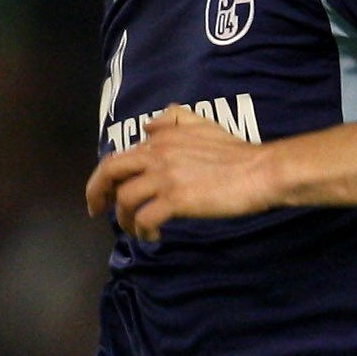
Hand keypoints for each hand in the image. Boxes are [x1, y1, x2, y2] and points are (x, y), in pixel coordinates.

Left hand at [85, 106, 278, 239]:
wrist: (260, 171)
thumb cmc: (237, 153)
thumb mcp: (204, 124)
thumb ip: (175, 118)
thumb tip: (148, 125)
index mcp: (163, 136)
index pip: (122, 155)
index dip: (107, 175)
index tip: (106, 191)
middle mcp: (158, 153)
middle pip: (111, 171)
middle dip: (97, 192)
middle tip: (96, 210)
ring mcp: (165, 177)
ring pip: (126, 199)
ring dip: (125, 219)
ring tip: (135, 231)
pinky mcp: (176, 199)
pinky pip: (145, 218)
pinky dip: (143, 231)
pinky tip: (153, 236)